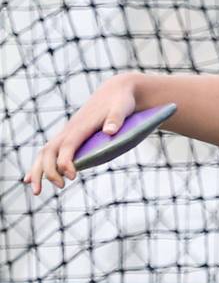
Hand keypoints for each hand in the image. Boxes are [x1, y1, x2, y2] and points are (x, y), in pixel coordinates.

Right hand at [22, 73, 139, 194]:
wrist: (116, 91)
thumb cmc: (121, 101)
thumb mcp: (122, 108)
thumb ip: (116, 119)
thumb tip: (110, 131)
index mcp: (81, 126)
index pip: (68, 145)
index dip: (66, 161)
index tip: (72, 176)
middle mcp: (70, 130)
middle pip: (49, 151)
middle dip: (48, 170)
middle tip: (61, 186)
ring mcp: (67, 133)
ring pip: (45, 152)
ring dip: (38, 171)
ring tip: (36, 191)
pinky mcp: (70, 137)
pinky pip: (50, 152)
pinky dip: (40, 165)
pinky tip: (31, 178)